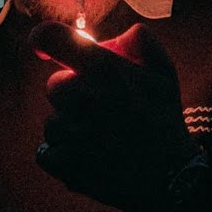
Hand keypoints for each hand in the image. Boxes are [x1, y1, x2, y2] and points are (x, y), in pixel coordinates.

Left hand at [29, 21, 205, 209]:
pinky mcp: (62, 163)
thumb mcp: (164, 72)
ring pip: (52, 121)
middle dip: (73, 93)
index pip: (50, 38)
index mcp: (103, 69)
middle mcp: (81, 96)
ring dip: (69, 127)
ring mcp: (70, 132)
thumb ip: (141, 42)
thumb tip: (117, 35)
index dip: (43, 39)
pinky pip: (46, 151)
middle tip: (101, 108)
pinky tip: (89, 156)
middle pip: (54, 85)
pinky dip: (62, 155)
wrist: (168, 176)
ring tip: (101, 138)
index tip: (47, 48)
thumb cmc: (164, 121)